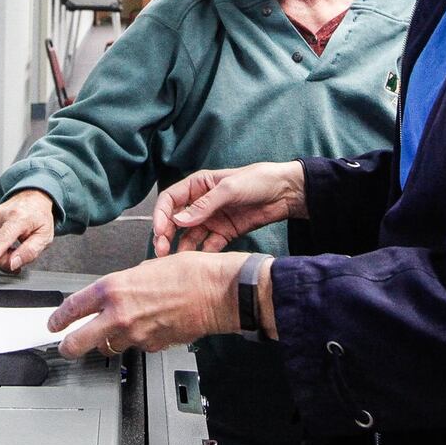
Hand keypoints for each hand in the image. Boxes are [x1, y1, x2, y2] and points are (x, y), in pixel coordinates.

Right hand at [0, 190, 56, 276]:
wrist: (31, 198)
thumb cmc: (38, 218)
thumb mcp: (44, 237)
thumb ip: (30, 252)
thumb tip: (13, 264)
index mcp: (18, 218)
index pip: (0, 240)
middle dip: (5, 262)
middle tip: (18, 257)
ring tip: (12, 246)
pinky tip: (2, 242)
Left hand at [47, 251, 251, 357]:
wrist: (217, 292)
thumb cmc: (190, 273)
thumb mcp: (147, 267)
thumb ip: (127, 284)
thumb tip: (119, 293)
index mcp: (114, 288)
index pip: (73, 307)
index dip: (59, 318)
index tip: (54, 323)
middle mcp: (119, 314)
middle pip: (79, 342)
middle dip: (68, 347)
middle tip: (65, 347)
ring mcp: (135, 334)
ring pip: (110, 347)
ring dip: (108, 343)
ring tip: (117, 332)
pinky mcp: (153, 347)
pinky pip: (138, 347)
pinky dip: (139, 341)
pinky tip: (150, 328)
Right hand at [152, 160, 307, 255]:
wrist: (286, 193)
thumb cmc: (258, 181)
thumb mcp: (229, 189)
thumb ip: (204, 205)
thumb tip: (178, 220)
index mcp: (197, 185)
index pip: (170, 200)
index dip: (161, 215)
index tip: (159, 232)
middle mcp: (201, 203)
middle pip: (175, 221)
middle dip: (166, 235)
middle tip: (162, 251)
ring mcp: (212, 219)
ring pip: (189, 236)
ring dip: (181, 247)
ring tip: (177, 262)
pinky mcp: (224, 233)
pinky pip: (208, 245)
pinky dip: (202, 254)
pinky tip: (199, 263)